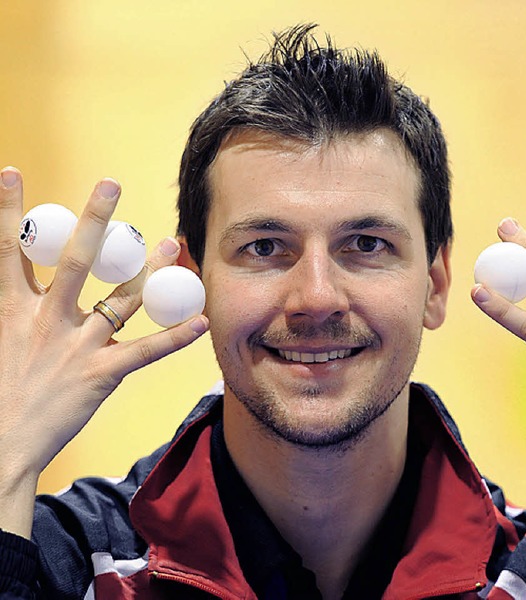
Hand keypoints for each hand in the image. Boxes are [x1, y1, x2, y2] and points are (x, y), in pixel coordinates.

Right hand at [0, 167, 208, 536]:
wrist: (0, 447)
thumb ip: (6, 303)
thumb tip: (11, 275)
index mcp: (9, 310)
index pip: (7, 249)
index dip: (8, 209)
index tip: (10, 171)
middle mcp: (45, 320)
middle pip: (74, 260)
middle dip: (93, 220)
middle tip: (111, 184)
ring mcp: (76, 347)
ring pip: (119, 299)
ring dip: (148, 270)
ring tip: (170, 242)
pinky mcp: (100, 375)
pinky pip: (144, 352)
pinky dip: (174, 337)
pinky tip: (200, 321)